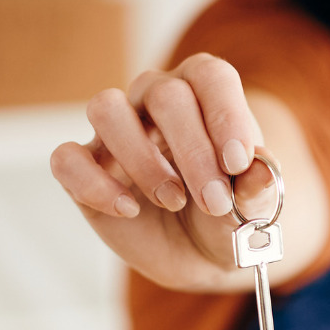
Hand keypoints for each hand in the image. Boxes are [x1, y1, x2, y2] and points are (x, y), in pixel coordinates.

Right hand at [50, 53, 277, 290]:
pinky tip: (129, 209)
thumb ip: (257, 188)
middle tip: (214, 201)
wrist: (201, 253)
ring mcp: (116, 131)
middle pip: (164, 95)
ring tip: (174, 200)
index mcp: (204, 91)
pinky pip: (68, 159)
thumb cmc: (228, 214)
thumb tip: (261, 172)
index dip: (225, 114)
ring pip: (107, 108)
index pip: (211, 76)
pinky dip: (94, 184)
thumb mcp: (251, 207)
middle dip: (193, 151)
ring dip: (142, 158)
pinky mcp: (84, 167)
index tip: (238, 163)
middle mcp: (155, 98)